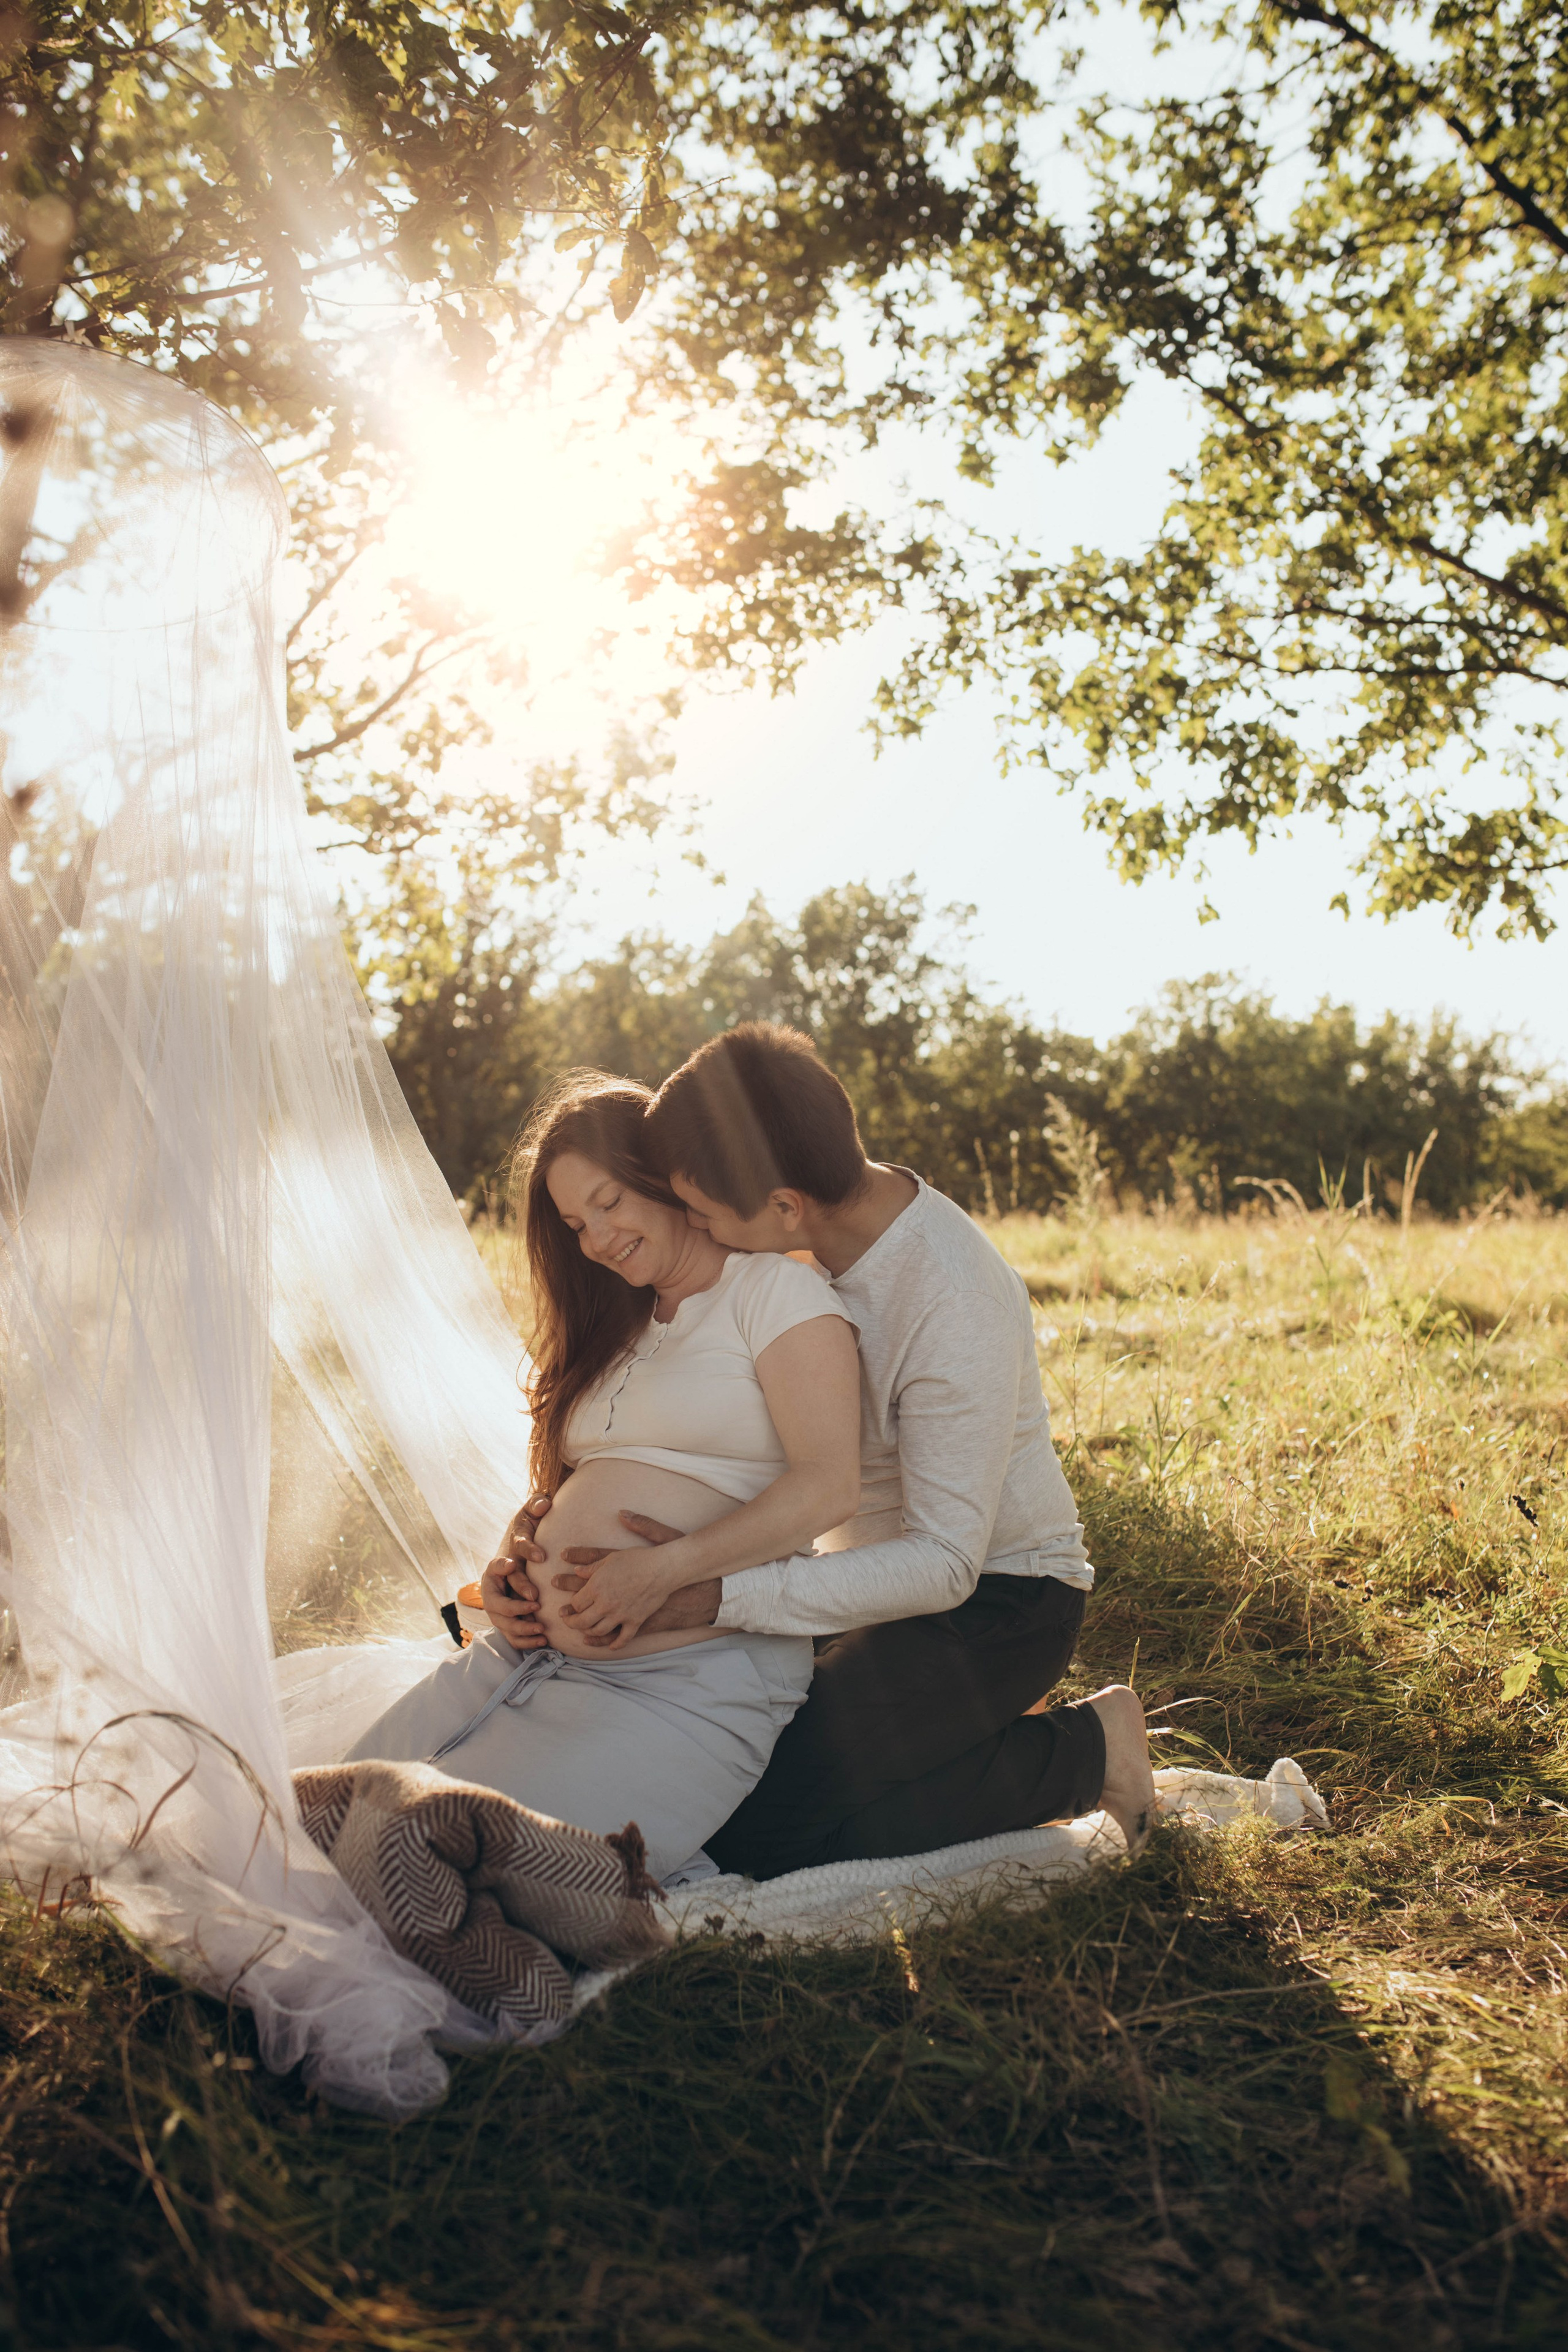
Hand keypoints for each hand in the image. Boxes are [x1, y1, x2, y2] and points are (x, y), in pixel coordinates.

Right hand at [483, 1492, 551, 1651]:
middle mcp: (494, 1586)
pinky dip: (524, 1640)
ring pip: (502, 1621)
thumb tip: (544, 1502)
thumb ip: (535, 1505)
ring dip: (520, 1626)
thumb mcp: (529, 1515)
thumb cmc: (527, 1533)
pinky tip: (543, 1639)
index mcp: (500, 1562)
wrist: (521, 1555)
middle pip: (496, 1600)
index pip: (497, 1566)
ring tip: (541, 1627)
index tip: (512, 1564)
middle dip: (514, 1604)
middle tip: (536, 1601)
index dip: (502, 1566)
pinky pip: (511, 1634)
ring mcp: (499, 1604)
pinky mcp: (507, 1618)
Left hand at [556, 1510, 695, 1649]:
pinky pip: (622, 1639)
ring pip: (598, 1632)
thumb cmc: (637, 1559)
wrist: (663, 1568)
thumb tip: (576, 1571)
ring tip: (586, 1632)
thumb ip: (592, 1567)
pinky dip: (614, 1644)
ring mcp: (620, 1615)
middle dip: (572, 1623)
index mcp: (596, 1586)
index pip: (576, 1603)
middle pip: (582, 1621)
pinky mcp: (635, 1622)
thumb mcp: (611, 1558)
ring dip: (589, 1633)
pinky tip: (611, 1646)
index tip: (570, 1606)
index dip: (571, 1606)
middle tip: (570, 1623)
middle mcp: (605, 1603)